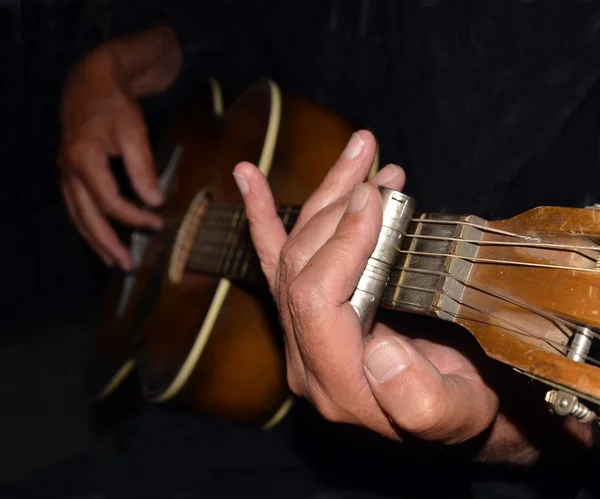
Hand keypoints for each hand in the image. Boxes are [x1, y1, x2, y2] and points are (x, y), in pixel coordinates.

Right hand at [58, 48, 163, 269]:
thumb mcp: (133, 131)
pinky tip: (99, 235)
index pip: (110, 202)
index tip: (158, 223)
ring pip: (78, 215)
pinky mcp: (70, 170)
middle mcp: (69, 170)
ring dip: (94, 240)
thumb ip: (142, 167)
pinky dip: (88, 224)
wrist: (92, 80)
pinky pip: (76, 206)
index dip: (134, 218)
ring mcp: (66, 171)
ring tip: (111, 259)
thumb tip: (153, 200)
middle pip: (87, 217)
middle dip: (108, 244)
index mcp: (84, 160)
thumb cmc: (115, 103)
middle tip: (126, 265)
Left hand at [234, 130, 499, 447]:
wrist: (449, 407)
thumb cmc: (459, 409)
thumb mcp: (456, 415)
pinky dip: (263, 216)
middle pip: (299, 267)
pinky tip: (248, 177)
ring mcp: (299, 332)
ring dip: (323, 197)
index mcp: (336, 383)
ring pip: (292, 251)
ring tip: (359, 152)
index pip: (316, 300)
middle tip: (378, 171)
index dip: (342, 244)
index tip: (377, 199)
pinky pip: (274, 260)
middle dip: (337, 210)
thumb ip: (418, 400)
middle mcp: (305, 356)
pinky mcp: (306, 312)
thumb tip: (379, 349)